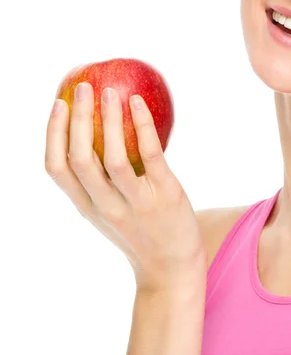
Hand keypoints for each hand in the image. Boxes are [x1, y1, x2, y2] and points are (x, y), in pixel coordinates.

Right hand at [45, 82, 206, 291]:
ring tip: (110, 91)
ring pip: (112, 158)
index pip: (56, 170)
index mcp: (87, 208)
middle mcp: (106, 207)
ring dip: (108, 120)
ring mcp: (136, 202)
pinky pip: (151, 156)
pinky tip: (138, 104)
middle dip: (78, 119)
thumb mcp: (109, 212)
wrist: (173, 268)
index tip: (57, 105)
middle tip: (83, 87)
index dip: (52, 135)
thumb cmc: (141, 232)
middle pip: (80, 159)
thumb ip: (99, 184)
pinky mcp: (166, 195)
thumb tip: (98, 134)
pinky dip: (142, 127)